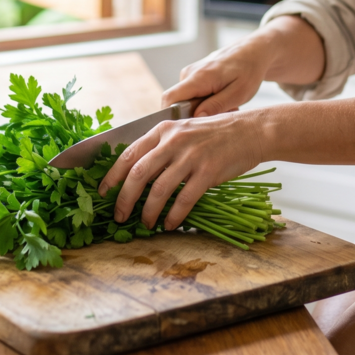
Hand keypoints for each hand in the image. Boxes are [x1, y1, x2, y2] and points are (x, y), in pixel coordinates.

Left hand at [97, 110, 266, 229]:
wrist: (251, 131)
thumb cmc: (215, 134)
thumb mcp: (183, 131)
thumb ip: (162, 146)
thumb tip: (137, 173)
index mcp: (163, 130)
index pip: (128, 154)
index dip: (112, 175)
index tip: (103, 192)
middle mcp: (173, 141)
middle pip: (138, 173)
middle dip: (124, 198)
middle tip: (120, 215)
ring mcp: (191, 156)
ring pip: (159, 189)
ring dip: (148, 211)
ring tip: (146, 223)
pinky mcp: (208, 171)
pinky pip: (184, 198)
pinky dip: (173, 215)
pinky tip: (169, 224)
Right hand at [162, 36, 274, 116]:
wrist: (252, 51)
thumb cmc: (249, 70)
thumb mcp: (239, 93)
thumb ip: (216, 106)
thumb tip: (196, 119)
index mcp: (199, 77)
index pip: (170, 98)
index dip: (171, 116)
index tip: (188, 128)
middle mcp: (189, 73)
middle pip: (177, 103)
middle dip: (195, 115)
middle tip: (220, 116)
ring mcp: (190, 73)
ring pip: (186, 100)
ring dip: (203, 109)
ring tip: (226, 106)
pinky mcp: (193, 76)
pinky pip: (191, 95)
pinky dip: (205, 102)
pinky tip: (222, 100)